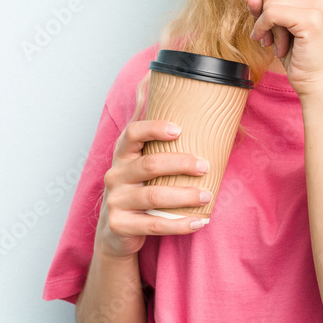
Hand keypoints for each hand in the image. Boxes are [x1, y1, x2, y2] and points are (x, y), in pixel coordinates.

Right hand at [95, 119, 210, 258]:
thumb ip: (151, 133)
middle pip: (150, 164)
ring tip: (207, 195)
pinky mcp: (120, 225)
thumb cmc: (137, 188)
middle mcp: (115, 175)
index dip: (154, 128)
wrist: (115, 231)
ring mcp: (115, 201)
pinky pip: (154, 225)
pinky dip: (179, 225)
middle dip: (182, 164)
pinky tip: (198, 222)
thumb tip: (166, 91)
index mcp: (122, 155)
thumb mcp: (138, 161)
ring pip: (154, 196)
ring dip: (185, 195)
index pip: (132, 133)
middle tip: (206, 167)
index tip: (179, 130)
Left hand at [245, 0, 322, 96]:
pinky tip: (278, 43)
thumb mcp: (277, 25)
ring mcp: (319, 2)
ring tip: (282, 40)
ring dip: (265, 24)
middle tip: (280, 35)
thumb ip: (264, 4)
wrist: (320, 84)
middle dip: (266, 13)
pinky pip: (270, 12)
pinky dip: (265, 29)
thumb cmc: (302, 55)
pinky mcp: (311, 17)